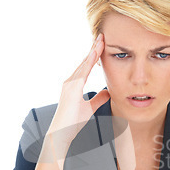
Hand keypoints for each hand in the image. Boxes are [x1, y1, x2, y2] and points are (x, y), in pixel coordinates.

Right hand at [47, 33, 110, 151]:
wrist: (61, 133)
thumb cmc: (72, 122)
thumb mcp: (89, 108)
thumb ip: (98, 99)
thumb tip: (108, 92)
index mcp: (74, 85)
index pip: (86, 66)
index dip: (94, 55)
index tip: (101, 44)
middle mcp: (70, 82)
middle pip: (84, 61)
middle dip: (93, 48)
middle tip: (102, 35)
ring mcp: (70, 84)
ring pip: (83, 64)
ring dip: (92, 51)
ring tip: (101, 40)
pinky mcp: (71, 89)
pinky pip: (82, 72)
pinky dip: (89, 62)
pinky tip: (95, 53)